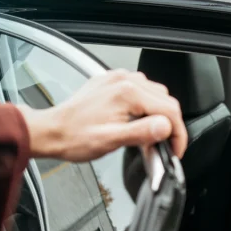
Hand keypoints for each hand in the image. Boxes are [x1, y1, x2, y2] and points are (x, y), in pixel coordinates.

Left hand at [19, 69, 187, 161]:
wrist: (51, 131)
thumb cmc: (74, 137)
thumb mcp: (111, 141)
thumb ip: (142, 132)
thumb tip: (165, 127)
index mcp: (128, 93)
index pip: (169, 110)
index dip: (178, 134)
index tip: (175, 150)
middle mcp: (125, 81)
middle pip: (165, 100)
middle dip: (171, 125)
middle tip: (166, 146)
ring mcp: (118, 80)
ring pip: (155, 94)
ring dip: (159, 114)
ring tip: (151, 135)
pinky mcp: (112, 83)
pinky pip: (140, 90)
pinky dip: (145, 106)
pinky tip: (138, 121)